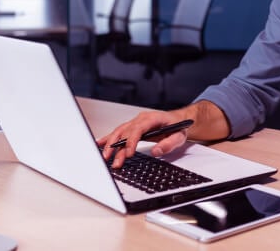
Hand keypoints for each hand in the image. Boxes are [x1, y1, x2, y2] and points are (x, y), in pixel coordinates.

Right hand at [96, 101, 230, 168]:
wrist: (179, 121)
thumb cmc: (179, 127)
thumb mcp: (180, 136)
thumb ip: (169, 143)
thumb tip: (156, 151)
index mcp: (152, 118)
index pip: (138, 129)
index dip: (131, 141)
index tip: (128, 154)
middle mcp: (141, 119)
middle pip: (125, 131)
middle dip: (118, 147)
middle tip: (114, 161)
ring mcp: (136, 122)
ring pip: (119, 132)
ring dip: (111, 144)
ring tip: (105, 157)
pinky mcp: (132, 127)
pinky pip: (119, 132)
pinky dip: (108, 138)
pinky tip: (100, 144)